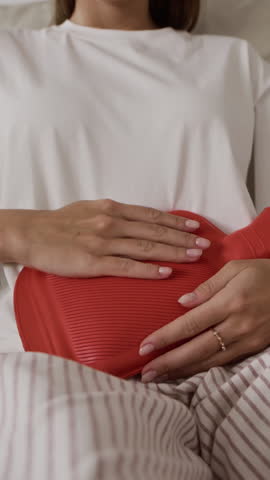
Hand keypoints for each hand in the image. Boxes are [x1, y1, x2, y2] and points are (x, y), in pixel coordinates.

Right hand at [3, 199, 209, 277]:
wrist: (32, 233)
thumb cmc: (59, 222)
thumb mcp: (89, 209)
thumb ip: (114, 214)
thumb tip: (135, 220)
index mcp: (112, 209)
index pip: (151, 216)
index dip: (175, 221)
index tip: (195, 226)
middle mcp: (112, 223)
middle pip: (154, 231)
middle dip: (183, 238)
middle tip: (204, 244)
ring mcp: (103, 242)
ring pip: (146, 247)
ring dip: (173, 252)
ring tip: (195, 256)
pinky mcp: (93, 262)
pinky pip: (125, 266)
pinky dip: (147, 269)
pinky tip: (165, 273)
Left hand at [139, 259, 269, 381]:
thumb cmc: (264, 274)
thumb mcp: (236, 268)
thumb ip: (208, 287)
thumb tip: (182, 303)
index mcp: (229, 302)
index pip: (190, 324)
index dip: (165, 337)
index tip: (145, 347)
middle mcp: (237, 326)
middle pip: (196, 349)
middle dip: (169, 363)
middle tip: (145, 374)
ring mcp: (247, 341)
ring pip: (209, 361)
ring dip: (183, 371)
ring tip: (160, 377)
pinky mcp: (253, 349)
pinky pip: (224, 363)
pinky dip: (203, 370)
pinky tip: (188, 373)